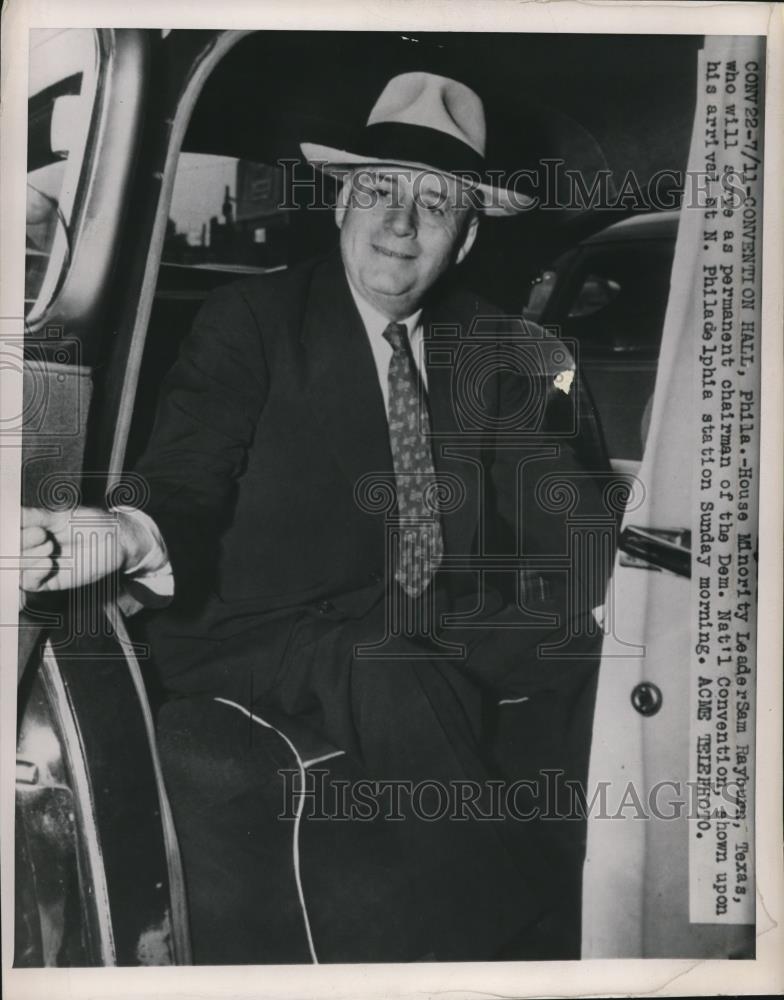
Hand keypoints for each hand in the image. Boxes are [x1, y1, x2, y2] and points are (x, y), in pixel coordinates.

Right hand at [20, 506, 138, 593]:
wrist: (117, 539)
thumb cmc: (92, 524)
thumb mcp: (63, 515)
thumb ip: (36, 516)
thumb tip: (13, 512)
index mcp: (30, 529)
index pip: (11, 532)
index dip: (10, 530)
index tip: (15, 524)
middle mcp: (31, 548)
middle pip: (10, 550)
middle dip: (20, 542)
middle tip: (40, 533)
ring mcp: (39, 565)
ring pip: (17, 566)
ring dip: (29, 556)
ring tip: (50, 545)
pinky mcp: (50, 581)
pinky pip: (30, 583)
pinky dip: (34, 573)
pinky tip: (48, 563)